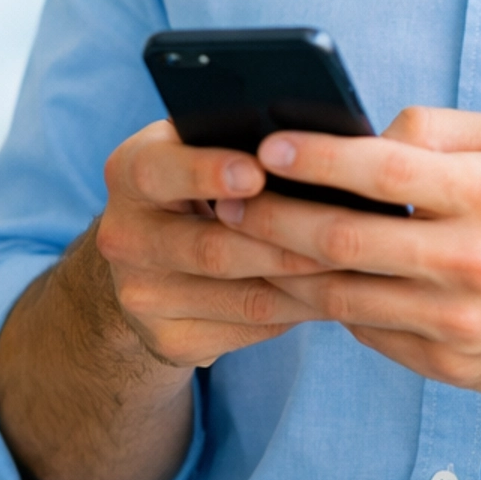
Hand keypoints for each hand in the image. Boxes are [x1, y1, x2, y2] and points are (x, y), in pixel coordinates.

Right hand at [95, 119, 337, 368]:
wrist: (148, 257)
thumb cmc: (197, 181)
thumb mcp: (195, 147)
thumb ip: (232, 140)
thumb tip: (309, 139)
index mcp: (129, 172)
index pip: (159, 171)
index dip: (207, 173)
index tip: (257, 173)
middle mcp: (124, 237)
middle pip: (212, 247)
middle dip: (285, 241)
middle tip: (344, 231)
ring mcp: (142, 296)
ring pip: (241, 297)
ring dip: (305, 283)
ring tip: (356, 265)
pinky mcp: (169, 340)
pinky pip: (249, 328)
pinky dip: (297, 311)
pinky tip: (332, 294)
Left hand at [220, 106, 480, 392]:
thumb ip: (433, 129)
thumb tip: (360, 134)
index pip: (386, 170)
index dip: (319, 157)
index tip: (265, 144)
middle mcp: (475, 261)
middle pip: (347, 239)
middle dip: (274, 216)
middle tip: (225, 198)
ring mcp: (461, 324)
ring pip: (343, 296)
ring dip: (280, 269)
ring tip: (239, 243)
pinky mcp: (452, 368)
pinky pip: (368, 332)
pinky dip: (323, 306)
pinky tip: (290, 282)